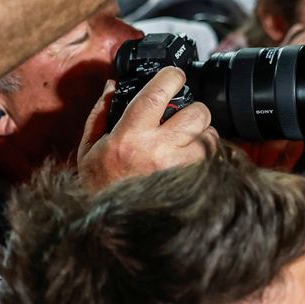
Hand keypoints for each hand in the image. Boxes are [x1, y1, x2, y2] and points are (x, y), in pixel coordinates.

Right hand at [77, 67, 215, 189]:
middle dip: (194, 110)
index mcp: (129, 136)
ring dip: (203, 135)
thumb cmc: (101, 187)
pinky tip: (192, 161)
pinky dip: (208, 157)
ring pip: (211, 136)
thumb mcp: (90, 149)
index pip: (157, 93)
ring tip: (187, 143)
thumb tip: (112, 85)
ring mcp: (180, 169)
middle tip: (183, 118)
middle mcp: (158, 150)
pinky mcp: (194, 184)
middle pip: (197, 112)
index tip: (175, 75)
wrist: (111, 228)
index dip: (171, 77)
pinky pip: (214, 160)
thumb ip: (100, 114)